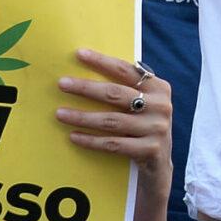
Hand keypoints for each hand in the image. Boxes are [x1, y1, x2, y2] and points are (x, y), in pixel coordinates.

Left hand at [57, 48, 172, 192]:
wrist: (158, 166)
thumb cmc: (142, 128)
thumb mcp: (143, 105)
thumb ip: (126, 89)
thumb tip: (87, 70)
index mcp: (159, 88)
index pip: (126, 70)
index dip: (102, 62)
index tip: (79, 54)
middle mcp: (161, 106)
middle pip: (116, 94)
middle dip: (86, 88)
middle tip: (62, 84)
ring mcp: (156, 129)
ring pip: (111, 120)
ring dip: (82, 117)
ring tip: (60, 113)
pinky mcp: (149, 150)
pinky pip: (113, 144)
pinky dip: (91, 140)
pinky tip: (74, 136)